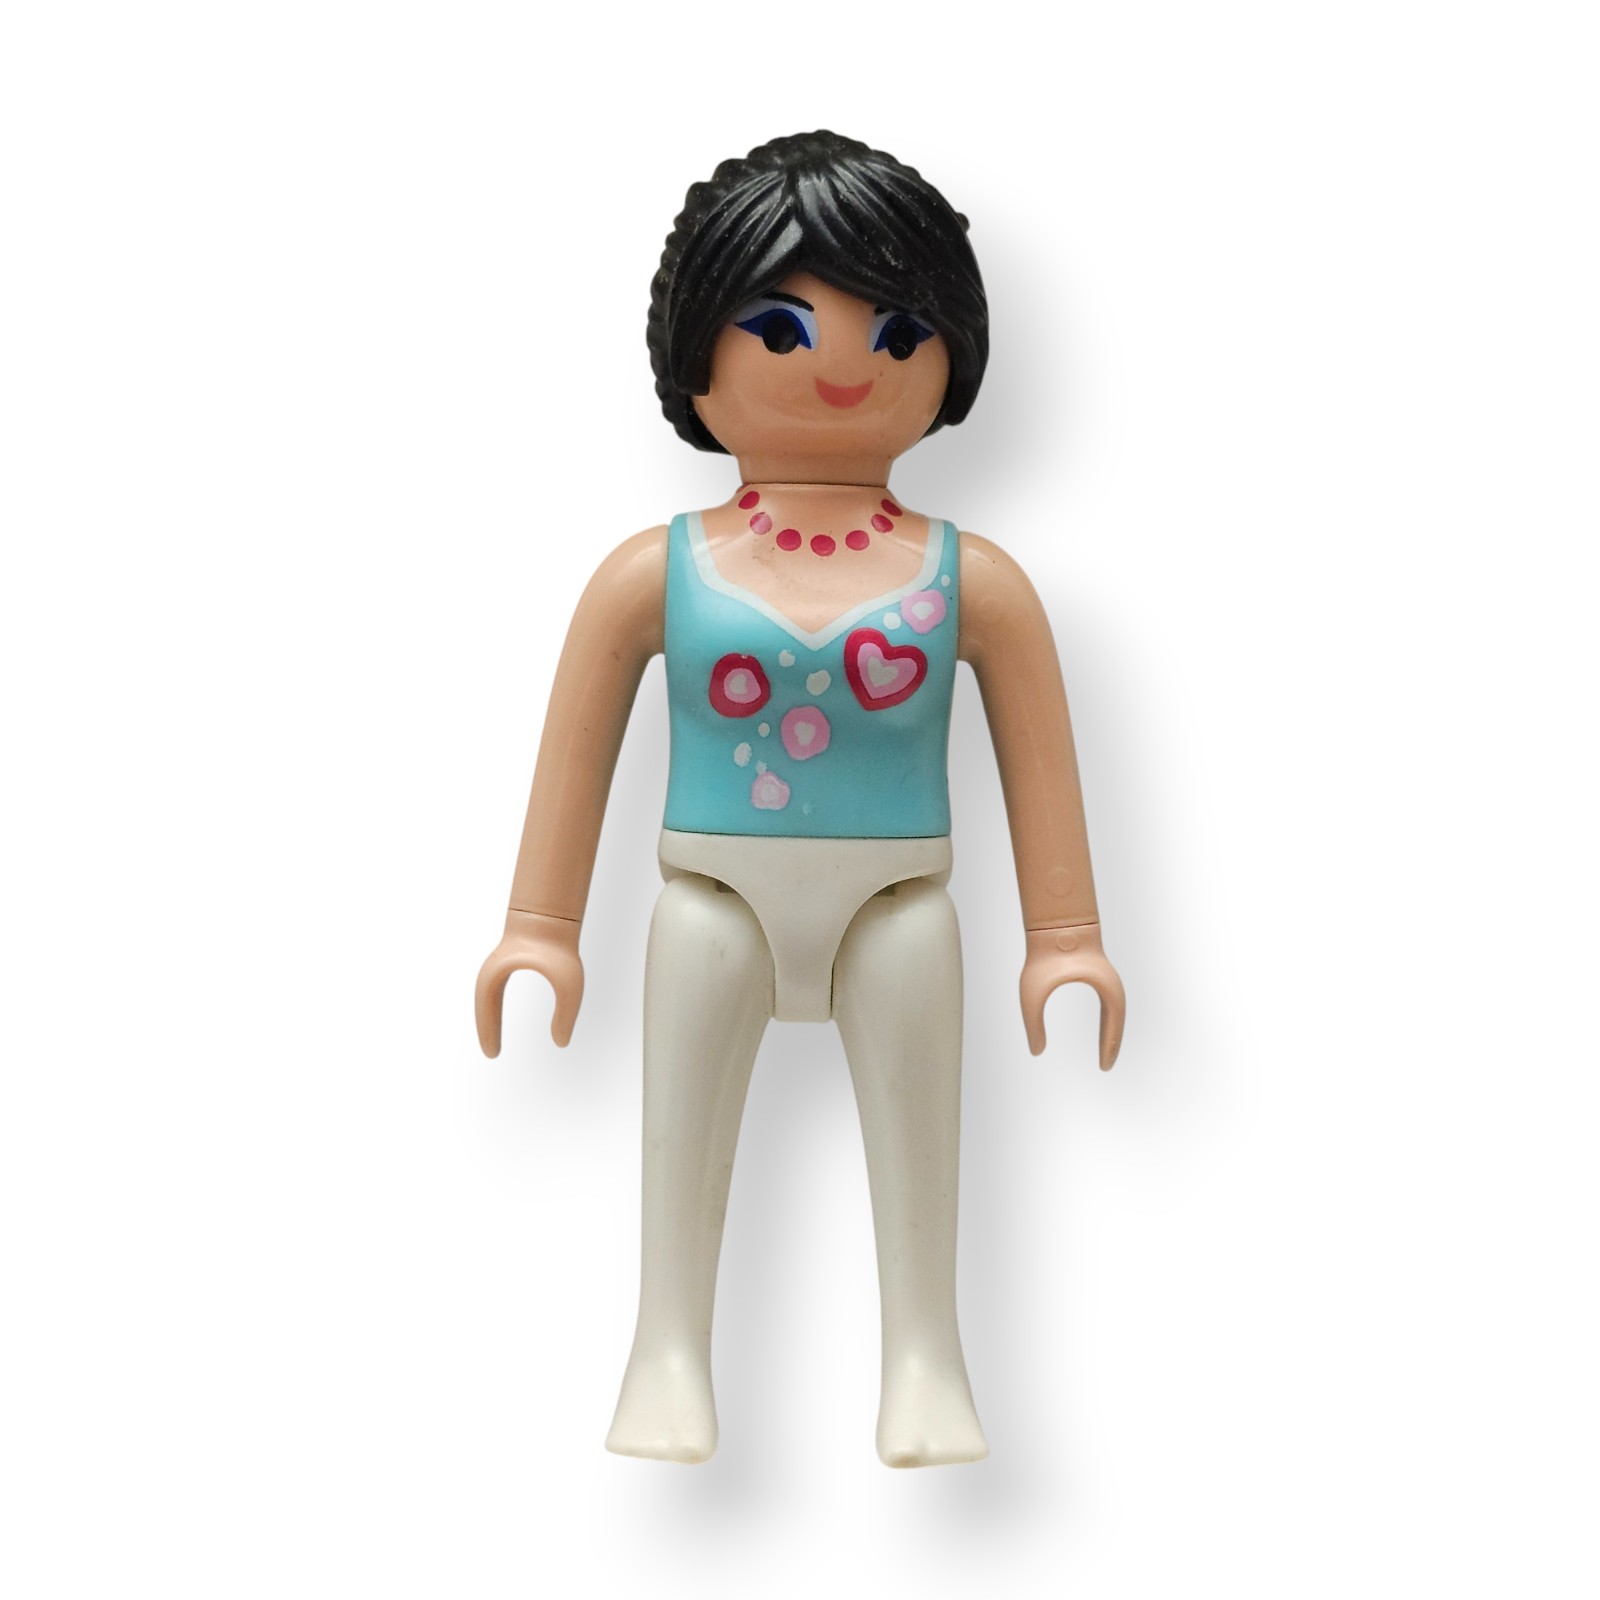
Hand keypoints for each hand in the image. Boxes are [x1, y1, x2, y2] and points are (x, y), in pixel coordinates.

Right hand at [474, 910, 584, 1055]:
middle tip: (492, 1054)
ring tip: (495, 1042)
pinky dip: (496, 1008)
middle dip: (488, 1030)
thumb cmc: (559, 947)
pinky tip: (501, 1019)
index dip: (489, 1033)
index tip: (493, 1054)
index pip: (487, 1010)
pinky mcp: (509, 961)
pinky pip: (497, 991)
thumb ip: (566, 1015)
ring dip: (490, 1019)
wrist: (554, 915)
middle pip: (484, 1006)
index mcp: (499, 975)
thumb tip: (561, 1042)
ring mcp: (499, 964)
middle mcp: (494, 971)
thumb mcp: (569, 985)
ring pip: (488, 998)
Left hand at [1019, 923, 1125, 1069]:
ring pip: (1114, 1012)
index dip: (1110, 1047)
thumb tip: (1036, 1051)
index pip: (1114, 1024)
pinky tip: (1100, 1029)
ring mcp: (1105, 978)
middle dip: (1112, 1043)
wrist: (1053, 922)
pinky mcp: (1096, 973)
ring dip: (1110, 1031)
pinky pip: (1106, 1002)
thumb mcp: (1033, 993)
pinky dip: (1106, 1019)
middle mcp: (1110, 984)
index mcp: (1105, 989)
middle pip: (1117, 1020)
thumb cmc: (1044, 955)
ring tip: (1105, 1051)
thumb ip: (1033, 1023)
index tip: (1104, 1067)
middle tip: (1105, 1066)